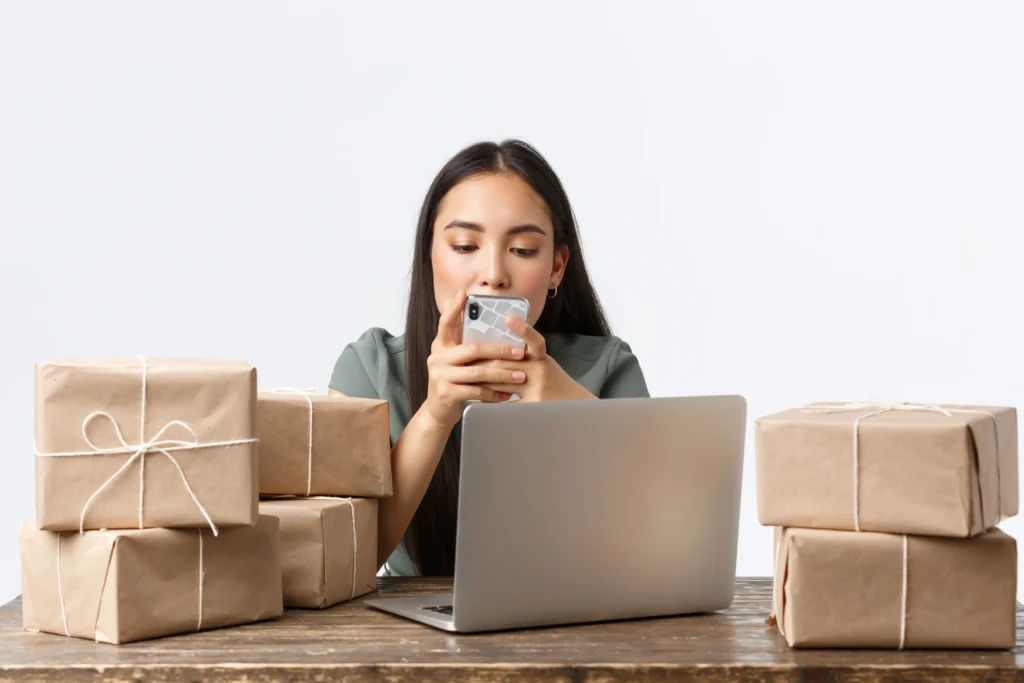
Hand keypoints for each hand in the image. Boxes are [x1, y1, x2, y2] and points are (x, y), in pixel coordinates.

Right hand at [421, 290, 529, 429]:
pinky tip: (509, 395)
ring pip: (478, 372)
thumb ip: (461, 341)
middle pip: (472, 349)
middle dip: (500, 350)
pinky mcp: (446, 394)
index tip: (464, 294)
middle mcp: (437, 358)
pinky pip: (476, 391)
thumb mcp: (453, 359)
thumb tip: (469, 310)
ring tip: (521, 375)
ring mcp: (440, 376)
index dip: (454, 308)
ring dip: (502, 374)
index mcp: (440, 346)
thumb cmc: (452, 381)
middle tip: (521, 353)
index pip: (446, 323)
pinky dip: (495, 393)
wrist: (437, 412)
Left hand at [477, 315, 596, 402]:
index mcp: (543, 360)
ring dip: (485, 380)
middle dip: (484, 362)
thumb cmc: (554, 385)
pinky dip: (493, 401)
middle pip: (507, 363)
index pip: (535, 341)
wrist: (573, 408)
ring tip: (469, 377)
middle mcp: (541, 372)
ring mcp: (537, 390)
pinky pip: (506, 404)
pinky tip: (481, 400)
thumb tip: (501, 346)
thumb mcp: (544, 366)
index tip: (508, 317)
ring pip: (503, 382)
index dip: (523, 329)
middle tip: (467, 360)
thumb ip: (527, 357)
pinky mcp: (531, 407)